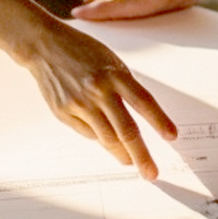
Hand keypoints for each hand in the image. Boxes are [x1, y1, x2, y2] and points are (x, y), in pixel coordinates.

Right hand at [19, 15, 177, 180]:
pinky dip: (99, 137)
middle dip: (141, 155)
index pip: (143, 101)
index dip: (159, 121)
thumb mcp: (110, 62)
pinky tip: (104, 137)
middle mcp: (98, 90)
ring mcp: (80, 103)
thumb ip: (123, 88)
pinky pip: (88, 133)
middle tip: (151, 172)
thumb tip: (134, 119)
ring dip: (122, 154)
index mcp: (114, 74)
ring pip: (107, 138)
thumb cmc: (82, 52)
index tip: (172, 136)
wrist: (46, 46)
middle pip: (126, 130)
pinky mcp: (64, 113)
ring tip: (131, 162)